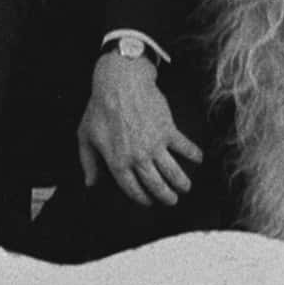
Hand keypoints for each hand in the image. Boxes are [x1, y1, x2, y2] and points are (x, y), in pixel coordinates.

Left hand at [74, 51, 201, 206]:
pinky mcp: (168, 130)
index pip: (133, 190)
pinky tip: (199, 158)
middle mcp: (138, 158)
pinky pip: (185, 147)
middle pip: (156, 186)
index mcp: (117, 162)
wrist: (120, 82)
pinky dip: (194, 154)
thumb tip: (90, 183)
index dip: (142, 199)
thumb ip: (88, 162)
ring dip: (181, 183)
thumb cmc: (100, 108)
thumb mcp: (85, 136)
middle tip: (172, 200)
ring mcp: (155, 145)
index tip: (148, 202)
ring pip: (173, 172)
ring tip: (185, 188)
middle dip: (166, 196)